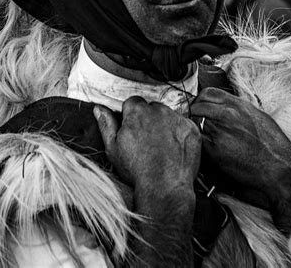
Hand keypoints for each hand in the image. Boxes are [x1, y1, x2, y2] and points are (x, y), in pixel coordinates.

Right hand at [95, 97, 200, 266]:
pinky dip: (180, 134)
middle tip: (147, 141)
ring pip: (168, 116)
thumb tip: (98, 109)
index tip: (133, 131)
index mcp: (137, 111)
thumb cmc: (136, 170)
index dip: (131, 117)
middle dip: (148, 120)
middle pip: (151, 108)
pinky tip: (174, 150)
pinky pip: (184, 125)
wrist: (164, 188)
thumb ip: (106, 124)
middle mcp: (158, 110)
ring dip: (164, 125)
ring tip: (160, 148)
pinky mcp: (191, 129)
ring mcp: (177, 119)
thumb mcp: (113, 148)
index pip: (133, 103)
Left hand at [191, 88, 290, 231]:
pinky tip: (203, 150)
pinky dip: (197, 145)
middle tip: (196, 125)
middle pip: (196, 107)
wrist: (281, 169)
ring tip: (200, 138)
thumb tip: (222, 105)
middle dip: (194, 115)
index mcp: (237, 105)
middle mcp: (226, 115)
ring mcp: (219, 132)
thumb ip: (237, 108)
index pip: (207, 93)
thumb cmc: (273, 144)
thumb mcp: (257, 116)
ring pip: (193, 123)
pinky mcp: (214, 151)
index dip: (201, 101)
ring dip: (194, 129)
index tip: (200, 109)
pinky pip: (196, 142)